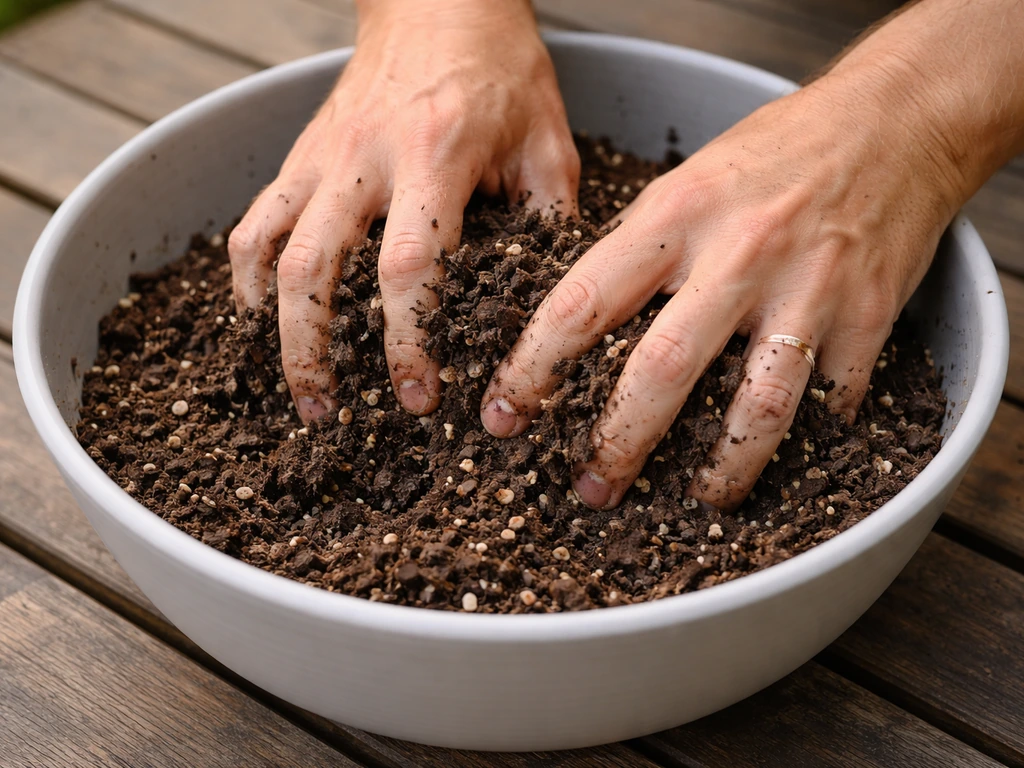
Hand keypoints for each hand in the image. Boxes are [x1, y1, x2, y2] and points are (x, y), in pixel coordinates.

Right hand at [229, 0, 578, 421]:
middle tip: (329, 412)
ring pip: (270, 250)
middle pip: (315, 270)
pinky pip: (253, 220)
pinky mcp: (299, 154)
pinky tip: (261, 316)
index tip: (420, 394)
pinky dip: (247, 275)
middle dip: (315, 353)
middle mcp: (365, 158)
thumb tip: (551, 309)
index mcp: (436, 156)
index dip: (407, 340)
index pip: (409, 267)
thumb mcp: (548, 143)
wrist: (439, 1)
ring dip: (273, 327)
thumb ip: (548, 226)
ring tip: (294, 384)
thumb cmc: (501, 71)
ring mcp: (322, 156)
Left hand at [480, 60, 965, 511]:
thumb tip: (580, 321)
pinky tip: (784, 462)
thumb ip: (639, 246)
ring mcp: (807, 289)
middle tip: (590, 487)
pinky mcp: (867, 317)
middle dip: (617, 444)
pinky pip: (831, 401)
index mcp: (675, 216)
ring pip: (756, 408)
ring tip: (698, 500)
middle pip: (661, 372)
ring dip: (722, 469)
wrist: (894, 122)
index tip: (505, 414)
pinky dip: (809, 443)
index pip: (582, 303)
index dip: (534, 369)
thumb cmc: (776, 151)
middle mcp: (737, 255)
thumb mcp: (686, 179)